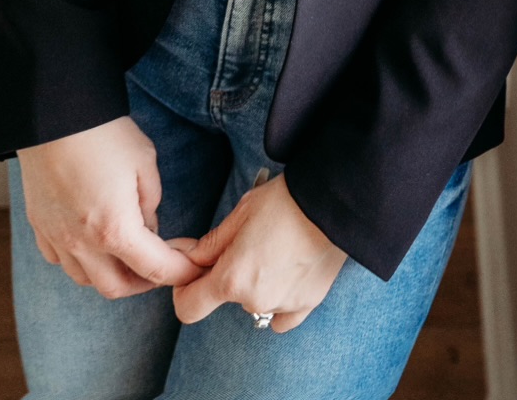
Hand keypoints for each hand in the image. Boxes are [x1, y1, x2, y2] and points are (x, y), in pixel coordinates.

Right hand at [17, 115, 200, 298]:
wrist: (52, 112)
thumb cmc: (102, 132)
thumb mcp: (144, 161)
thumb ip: (151, 202)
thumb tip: (148, 227)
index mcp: (115, 229)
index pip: (156, 269)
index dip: (181, 271)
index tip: (194, 266)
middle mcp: (82, 243)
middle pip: (118, 287)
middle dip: (145, 282)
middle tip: (162, 264)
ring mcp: (56, 237)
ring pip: (86, 279)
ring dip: (111, 274)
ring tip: (128, 255)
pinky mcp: (39, 225)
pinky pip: (60, 260)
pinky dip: (80, 261)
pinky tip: (92, 242)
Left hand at [171, 173, 346, 332]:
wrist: (332, 203)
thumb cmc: (283, 202)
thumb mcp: (240, 213)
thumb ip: (209, 245)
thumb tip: (186, 257)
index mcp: (232, 278)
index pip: (189, 307)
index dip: (184, 290)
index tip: (194, 273)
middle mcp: (255, 301)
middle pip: (227, 297)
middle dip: (229, 274)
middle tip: (246, 242)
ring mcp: (282, 306)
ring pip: (255, 301)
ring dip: (256, 283)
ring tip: (275, 248)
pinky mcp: (307, 305)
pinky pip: (283, 315)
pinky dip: (280, 299)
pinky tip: (288, 273)